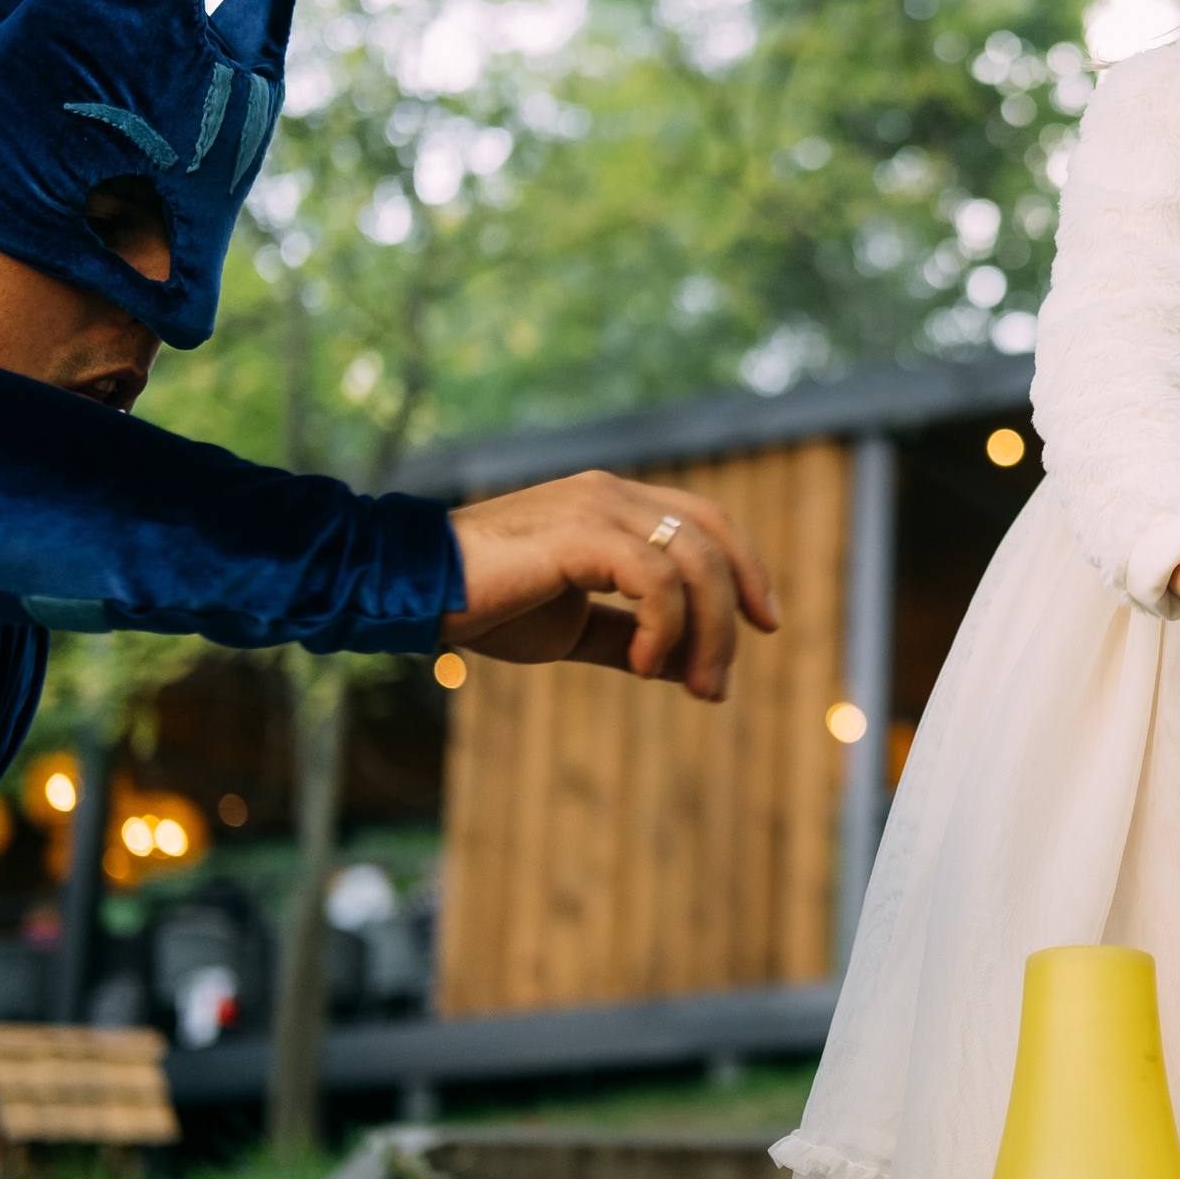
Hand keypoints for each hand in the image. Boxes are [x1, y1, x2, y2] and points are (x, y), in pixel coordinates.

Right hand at [443, 471, 779, 700]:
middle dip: (733, 614)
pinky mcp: (579, 533)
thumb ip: (631, 636)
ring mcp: (597, 506)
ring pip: (695, 563)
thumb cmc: (484, 605)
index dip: (746, 568)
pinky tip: (643, 665)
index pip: (708, 520)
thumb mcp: (574, 628)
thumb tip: (688, 665)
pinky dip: (665, 629)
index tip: (764, 624)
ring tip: (689, 685)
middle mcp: (611, 493)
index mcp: (613, 503)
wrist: (415, 593)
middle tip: (719, 683)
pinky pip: (656, 580)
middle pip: (714, 538)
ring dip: (706, 635)